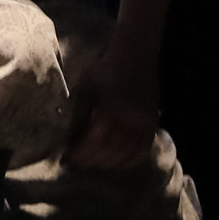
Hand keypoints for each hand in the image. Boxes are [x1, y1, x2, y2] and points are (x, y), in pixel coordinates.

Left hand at [61, 59, 161, 173]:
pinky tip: (115, 163)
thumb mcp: (85, 89)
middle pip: (109, 151)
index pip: (94, 140)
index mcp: (111, 107)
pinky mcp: (152, 125)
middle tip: (75, 163)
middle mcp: (130, 118)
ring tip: (91, 163)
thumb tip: (68, 144)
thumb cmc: (105, 69)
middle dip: (89, 160)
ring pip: (125, 154)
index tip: (66, 159)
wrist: (135, 55)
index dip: (80, 153)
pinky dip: (128, 162)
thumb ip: (78, 117)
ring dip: (106, 163)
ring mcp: (144, 123)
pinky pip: (142, 151)